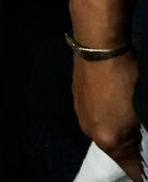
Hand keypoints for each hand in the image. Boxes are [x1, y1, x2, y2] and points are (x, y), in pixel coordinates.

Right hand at [75, 52, 144, 179]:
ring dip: (119, 132)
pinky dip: (108, 118)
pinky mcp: (77, 100)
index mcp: (109, 139)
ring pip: (105, 134)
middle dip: (132, 150)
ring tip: (132, 119)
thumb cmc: (127, 77)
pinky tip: (117, 103)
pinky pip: (96, 118)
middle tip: (143, 137)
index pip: (132, 169)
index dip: (143, 170)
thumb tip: (141, 142)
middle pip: (116, 152)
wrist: (98, 47)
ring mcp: (80, 115)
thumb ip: (141, 134)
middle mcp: (90, 132)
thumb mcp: (144, 110)